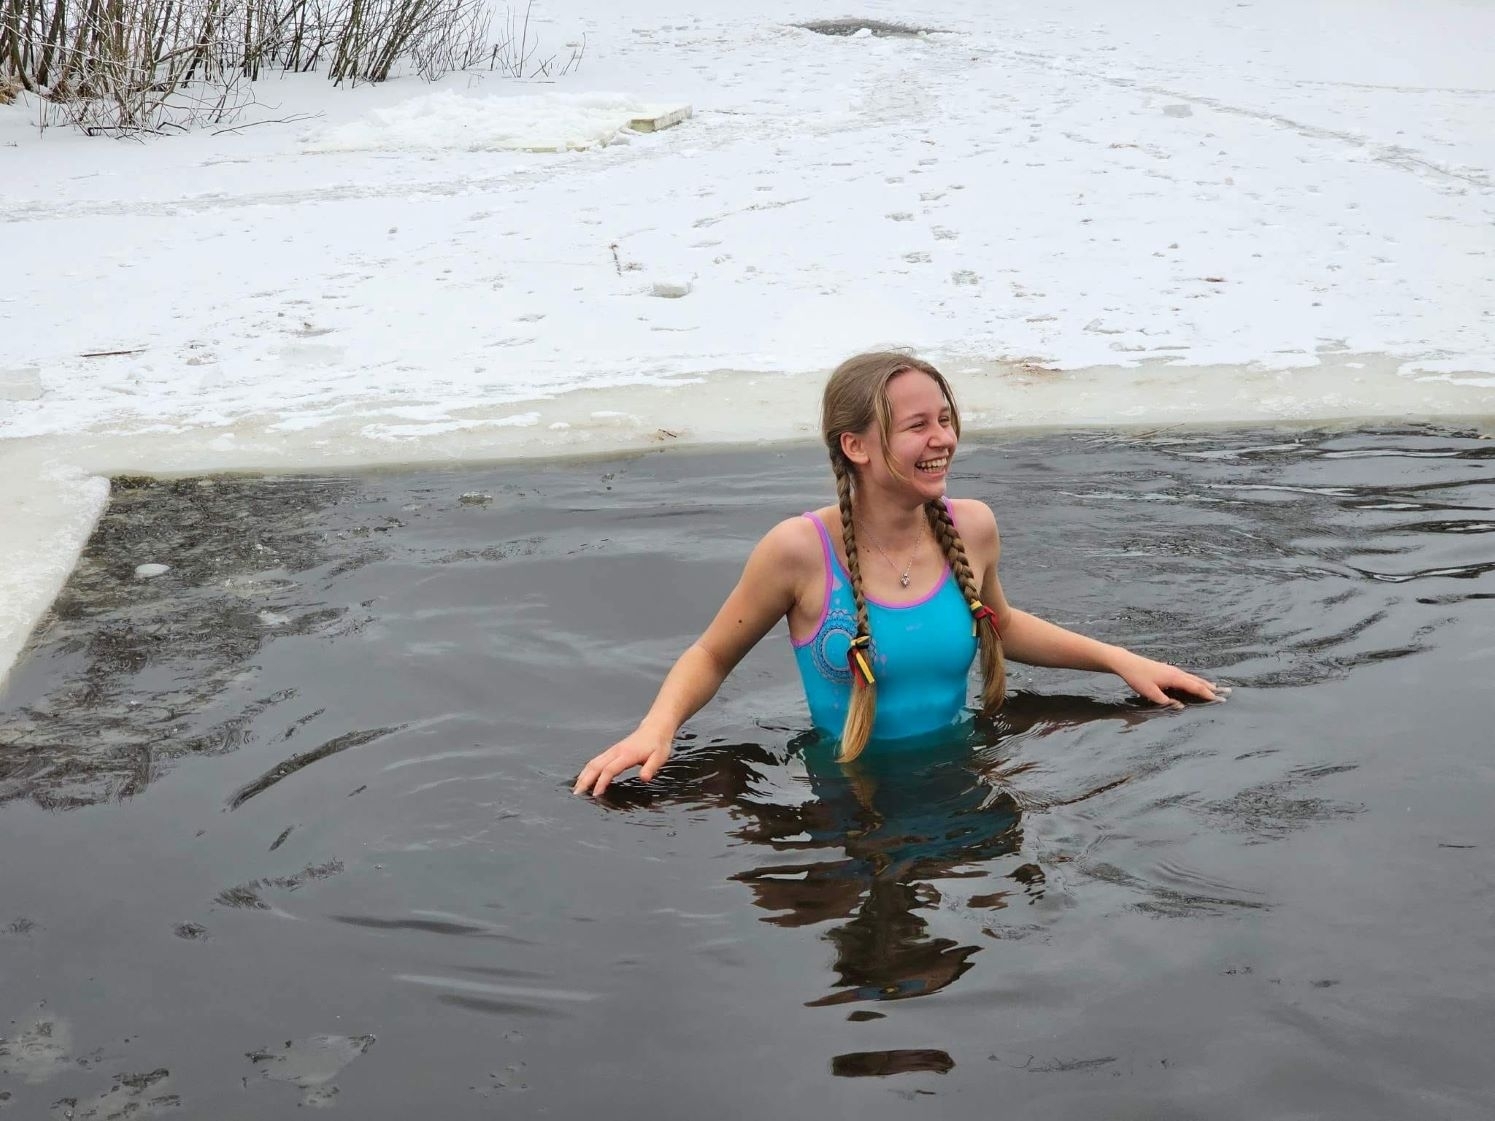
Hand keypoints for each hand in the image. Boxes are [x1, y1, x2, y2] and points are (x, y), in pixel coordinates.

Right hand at [573, 728, 672, 797]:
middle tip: (577, 794)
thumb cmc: (658, 744)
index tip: (596, 795)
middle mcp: (616, 751)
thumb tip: (644, 778)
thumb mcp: (660, 757)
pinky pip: (596, 760)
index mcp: (626, 754)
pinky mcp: (612, 751)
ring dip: (583, 775)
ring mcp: (612, 750)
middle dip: (585, 779)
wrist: (655, 728)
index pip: (609, 769)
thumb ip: (651, 768)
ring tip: (577, 788)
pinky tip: (584, 777)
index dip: (601, 782)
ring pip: (593, 762)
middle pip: (596, 765)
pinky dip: (588, 770)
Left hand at [1111, 651, 1225, 708]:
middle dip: (1212, 687)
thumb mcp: (1150, 693)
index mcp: (1175, 678)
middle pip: (1198, 681)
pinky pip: (1186, 676)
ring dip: (1205, 683)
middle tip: (1227, 692)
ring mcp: (1173, 670)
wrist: (1127, 663)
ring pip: (1193, 677)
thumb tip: (1181, 707)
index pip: (1196, 687)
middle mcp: (1177, 672)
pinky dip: (1195, 680)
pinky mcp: (1168, 670)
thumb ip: (1166, 701)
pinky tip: (1195, 682)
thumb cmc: (1138, 678)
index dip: (1208, 694)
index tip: (1220, 699)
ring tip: (1216, 687)